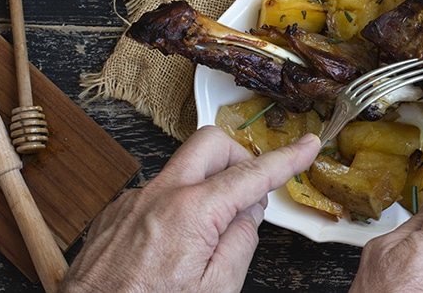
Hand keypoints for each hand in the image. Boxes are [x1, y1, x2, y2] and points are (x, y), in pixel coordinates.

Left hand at [59, 126, 319, 292]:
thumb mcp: (215, 291)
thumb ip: (240, 245)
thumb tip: (247, 216)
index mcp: (191, 212)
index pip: (252, 173)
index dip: (288, 158)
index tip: (307, 145)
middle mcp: (159, 195)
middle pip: (211, 143)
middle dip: (239, 157)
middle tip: (250, 191)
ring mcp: (133, 201)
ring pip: (182, 168)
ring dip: (206, 185)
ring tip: (209, 234)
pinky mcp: (115, 215)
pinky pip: (158, 191)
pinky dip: (178, 203)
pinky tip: (176, 243)